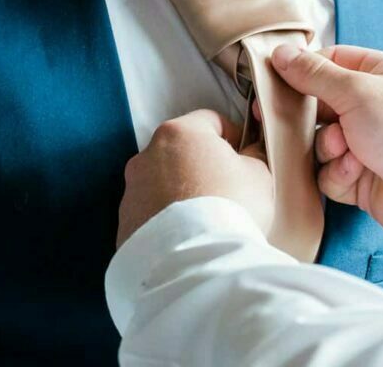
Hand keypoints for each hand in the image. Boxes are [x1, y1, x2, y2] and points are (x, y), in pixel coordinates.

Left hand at [117, 109, 274, 247]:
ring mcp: (131, 191)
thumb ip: (251, 156)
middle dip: (202, 165)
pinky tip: (187, 238)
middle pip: (181, 152)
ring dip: (181, 193)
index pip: (210, 121)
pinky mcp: (124, 224)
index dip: (232, 136)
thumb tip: (246, 155)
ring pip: (162, 183)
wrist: (197, 262)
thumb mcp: (258, 174)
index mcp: (180, 132)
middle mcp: (147, 155)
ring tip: (205, 220)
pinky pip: (150, 214)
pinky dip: (166, 220)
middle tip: (226, 189)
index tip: (244, 156)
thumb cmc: (232, 206)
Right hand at [269, 44, 382, 238]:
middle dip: (311, 118)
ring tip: (347, 151)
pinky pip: (330, 173)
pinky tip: (357, 172)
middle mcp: (374, 107)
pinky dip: (339, 173)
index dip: (303, 70)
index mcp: (381, 76)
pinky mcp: (362, 177)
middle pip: (322, 105)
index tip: (274, 79)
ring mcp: (368, 143)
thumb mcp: (356, 91)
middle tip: (286, 121)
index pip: (333, 61)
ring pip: (322, 142)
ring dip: (329, 147)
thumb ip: (315, 74)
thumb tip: (281, 54)